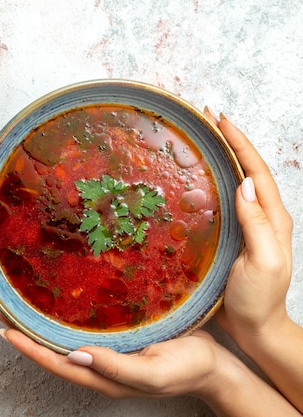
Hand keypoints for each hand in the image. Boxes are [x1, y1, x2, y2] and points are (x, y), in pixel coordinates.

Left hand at [0, 326, 222, 398]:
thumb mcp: (153, 373)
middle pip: (53, 352)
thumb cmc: (188, 368)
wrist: (216, 366)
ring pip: (65, 341)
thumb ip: (115, 368)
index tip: (5, 329)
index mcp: (104, 378)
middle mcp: (99, 366)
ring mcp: (108, 354)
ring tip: (21, 306)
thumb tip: (74, 356)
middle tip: (3, 311)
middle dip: (26, 334)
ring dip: (41, 325)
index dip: (29, 348)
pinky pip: (83, 330)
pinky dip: (64, 319)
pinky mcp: (119, 340)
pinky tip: (60, 305)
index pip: (56, 363)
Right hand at [202, 110, 292, 343]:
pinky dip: (212, 182)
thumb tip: (245, 184)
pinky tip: (196, 179)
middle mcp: (261, 217)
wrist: (255, 328)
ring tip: (200, 140)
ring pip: (235, 182)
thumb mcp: (262, 263)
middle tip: (206, 120)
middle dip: (229, 142)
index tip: (220, 120)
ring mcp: (247, 227)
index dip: (239, 143)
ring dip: (220, 158)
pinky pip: (223, 201)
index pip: (256, 171)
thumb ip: (257, 224)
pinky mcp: (232, 237)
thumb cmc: (258, 300)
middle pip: (246, 170)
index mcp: (272, 219)